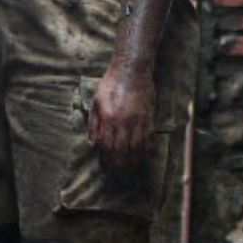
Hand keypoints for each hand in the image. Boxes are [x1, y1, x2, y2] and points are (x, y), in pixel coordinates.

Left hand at [87, 58, 156, 172]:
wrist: (132, 70)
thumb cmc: (111, 84)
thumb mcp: (96, 102)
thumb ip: (94, 123)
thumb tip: (93, 143)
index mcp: (109, 117)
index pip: (107, 144)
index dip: (106, 157)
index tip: (107, 164)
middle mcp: (124, 121)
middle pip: (122, 149)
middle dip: (120, 164)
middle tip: (120, 172)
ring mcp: (138, 120)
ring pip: (137, 147)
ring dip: (135, 160)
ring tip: (132, 168)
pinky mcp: (149, 117)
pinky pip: (149, 138)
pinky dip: (147, 149)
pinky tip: (144, 155)